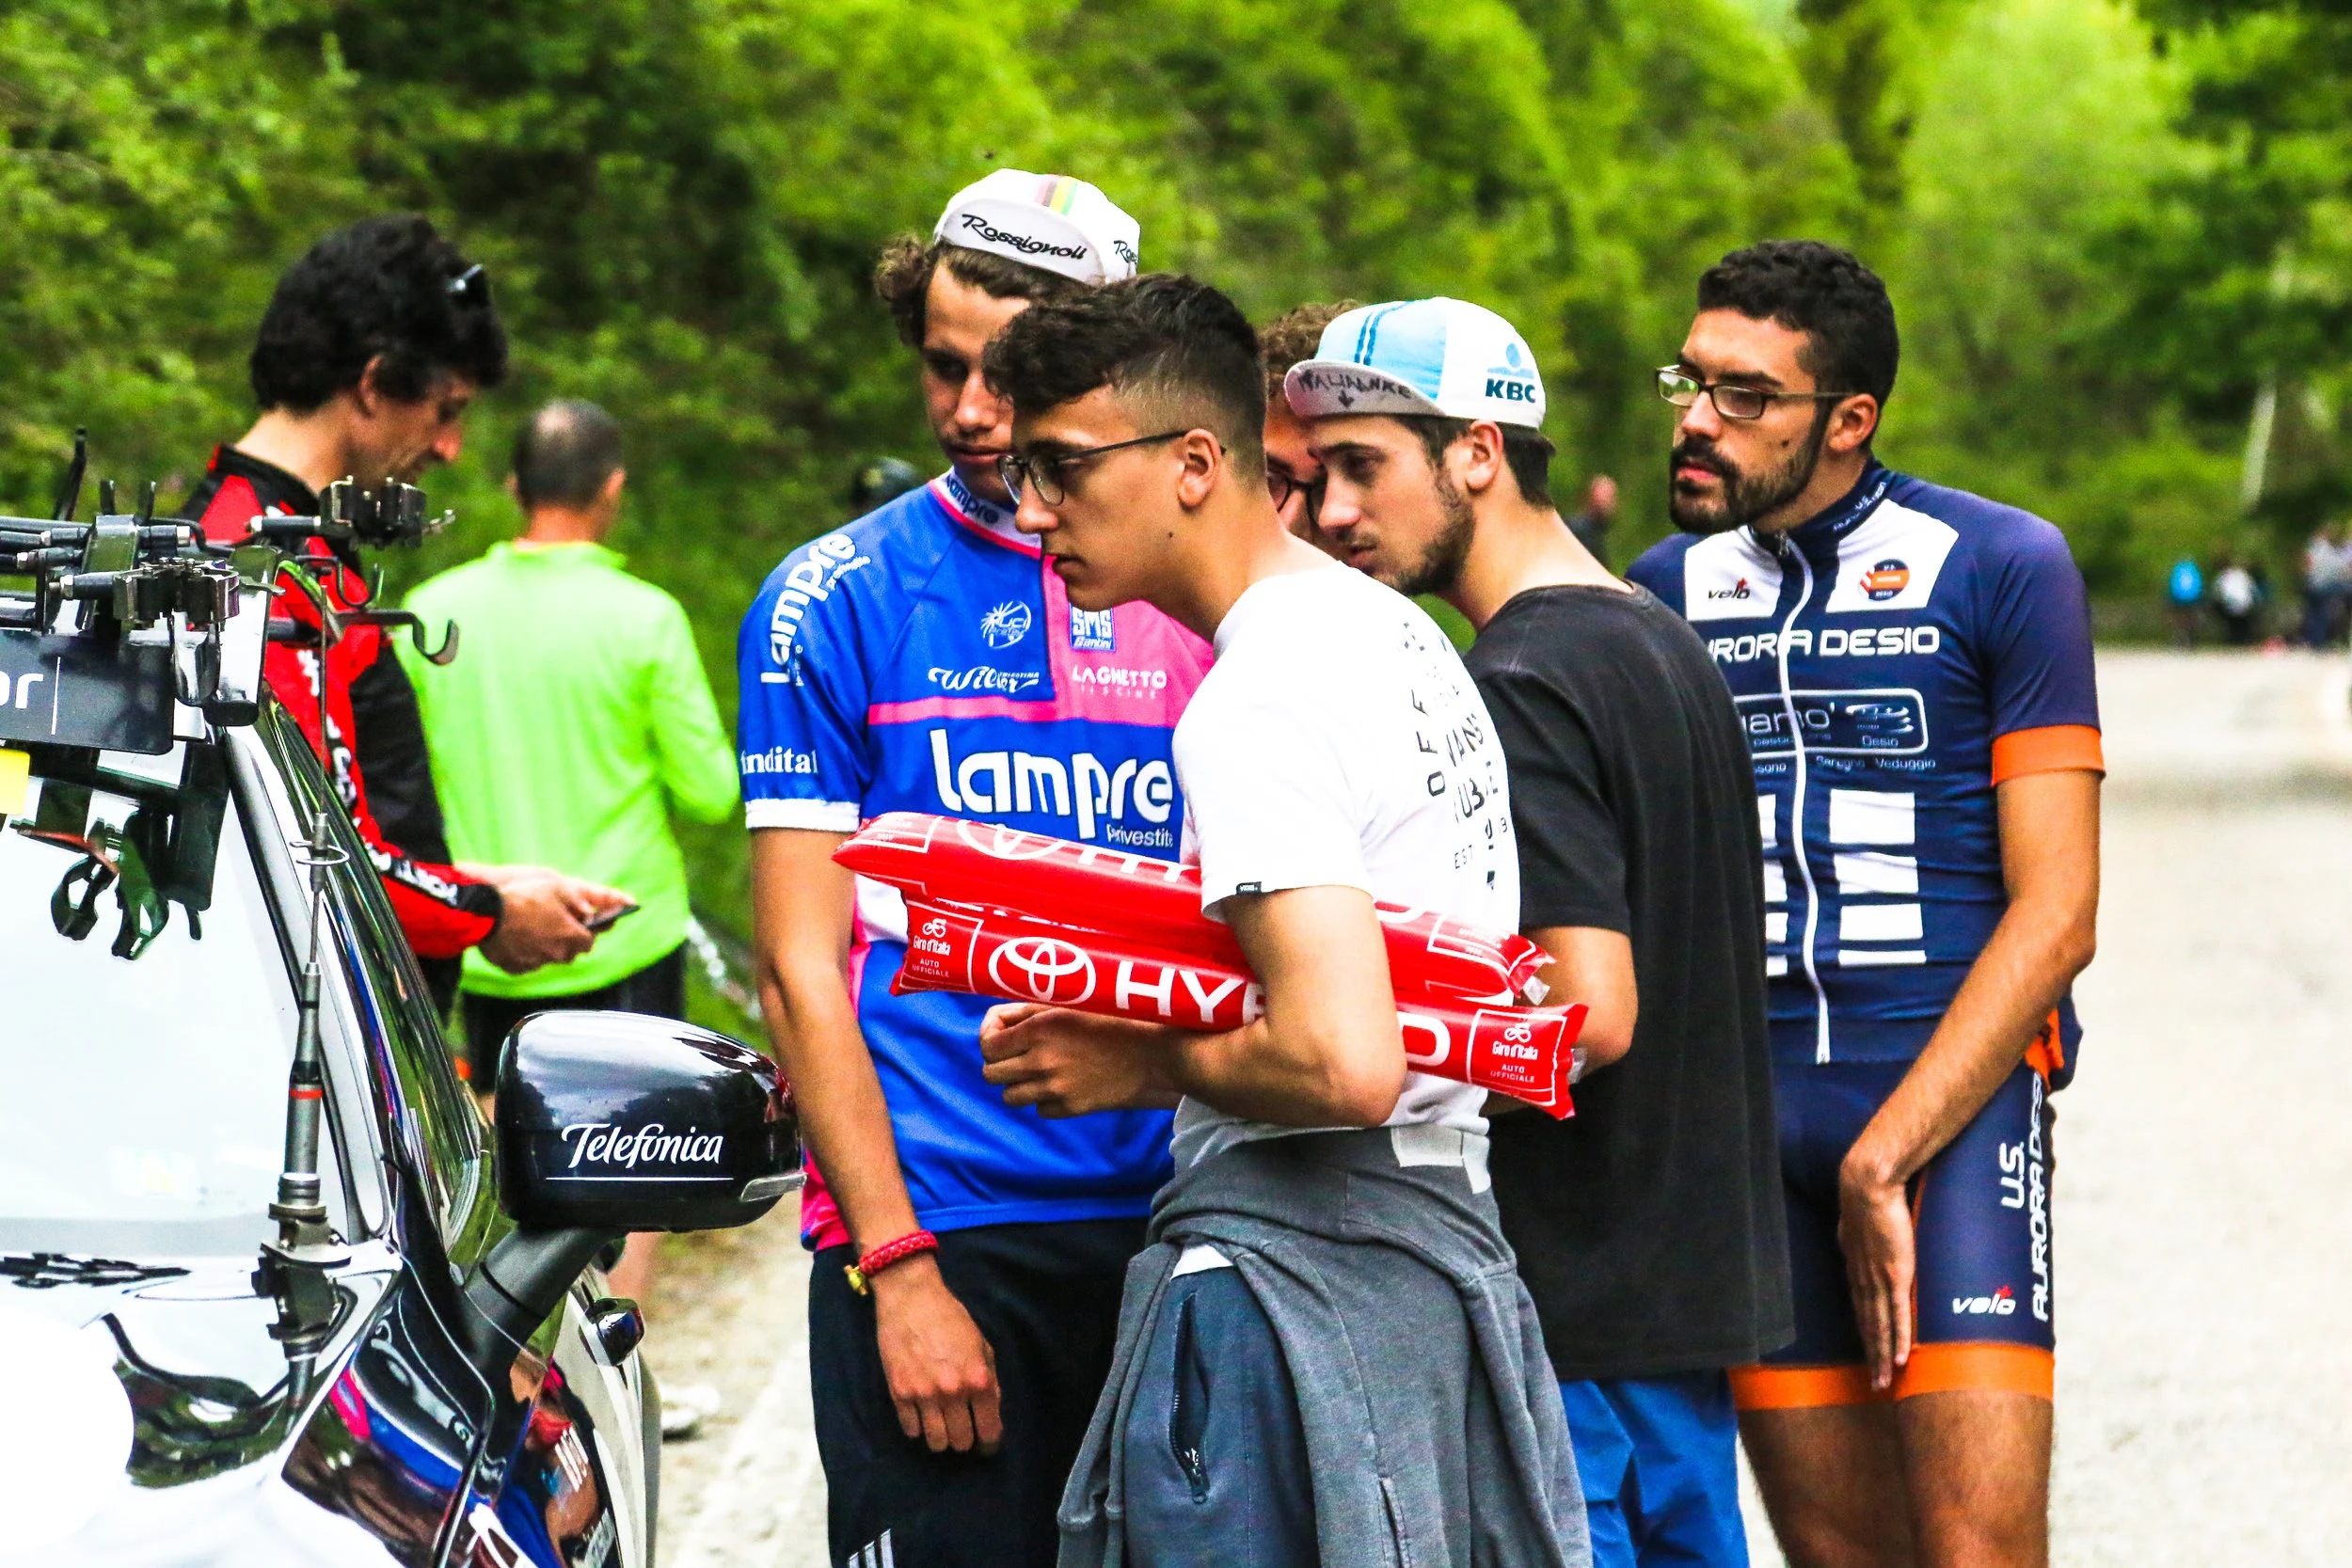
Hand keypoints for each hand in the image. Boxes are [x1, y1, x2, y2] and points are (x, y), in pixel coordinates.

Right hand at [477, 870, 626, 973]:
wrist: (486, 911)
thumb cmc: (523, 896)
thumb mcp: (558, 887)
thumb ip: (579, 901)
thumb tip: (590, 913)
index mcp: (570, 936)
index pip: (589, 941)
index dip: (586, 932)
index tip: (581, 925)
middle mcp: (556, 954)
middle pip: (570, 953)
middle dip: (568, 941)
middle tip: (557, 926)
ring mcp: (535, 963)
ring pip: (548, 958)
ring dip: (547, 948)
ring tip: (534, 929)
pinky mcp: (515, 968)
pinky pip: (527, 963)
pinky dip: (526, 954)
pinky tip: (517, 939)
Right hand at [869, 1255, 1001, 1453]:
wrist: (911, 1298)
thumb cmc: (951, 1318)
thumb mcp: (982, 1345)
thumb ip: (990, 1380)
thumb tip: (991, 1411)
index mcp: (978, 1380)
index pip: (989, 1431)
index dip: (989, 1443)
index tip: (986, 1444)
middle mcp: (952, 1393)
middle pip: (961, 1442)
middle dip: (964, 1439)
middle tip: (961, 1428)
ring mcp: (923, 1395)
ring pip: (936, 1443)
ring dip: (941, 1438)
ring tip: (941, 1424)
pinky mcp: (898, 1394)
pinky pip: (911, 1431)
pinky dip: (918, 1428)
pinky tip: (921, 1415)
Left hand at [979, 1004, 1182, 1116]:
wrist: (1153, 1054)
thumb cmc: (1114, 1021)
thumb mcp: (1070, 1005)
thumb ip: (1030, 1013)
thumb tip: (999, 1023)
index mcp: (1040, 1029)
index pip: (987, 1045)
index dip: (989, 1039)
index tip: (1000, 1036)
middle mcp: (1042, 1060)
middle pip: (991, 1074)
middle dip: (999, 1064)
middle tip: (1016, 1057)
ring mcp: (1055, 1088)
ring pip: (1010, 1097)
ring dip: (1018, 1085)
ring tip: (1038, 1073)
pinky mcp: (1070, 1108)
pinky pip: (1039, 1109)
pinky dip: (1044, 1100)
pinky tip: (1062, 1085)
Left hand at [1837, 1155, 1917, 1390]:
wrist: (1869, 1186)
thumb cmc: (1865, 1199)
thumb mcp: (1855, 1225)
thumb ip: (1857, 1240)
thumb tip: (1856, 1242)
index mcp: (1855, 1270)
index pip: (1860, 1311)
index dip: (1864, 1335)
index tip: (1867, 1356)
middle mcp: (1863, 1281)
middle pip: (1867, 1327)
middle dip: (1871, 1357)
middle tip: (1875, 1385)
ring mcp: (1879, 1281)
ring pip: (1880, 1327)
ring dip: (1882, 1356)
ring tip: (1885, 1381)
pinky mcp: (1896, 1275)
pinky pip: (1898, 1314)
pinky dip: (1899, 1337)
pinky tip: (1900, 1358)